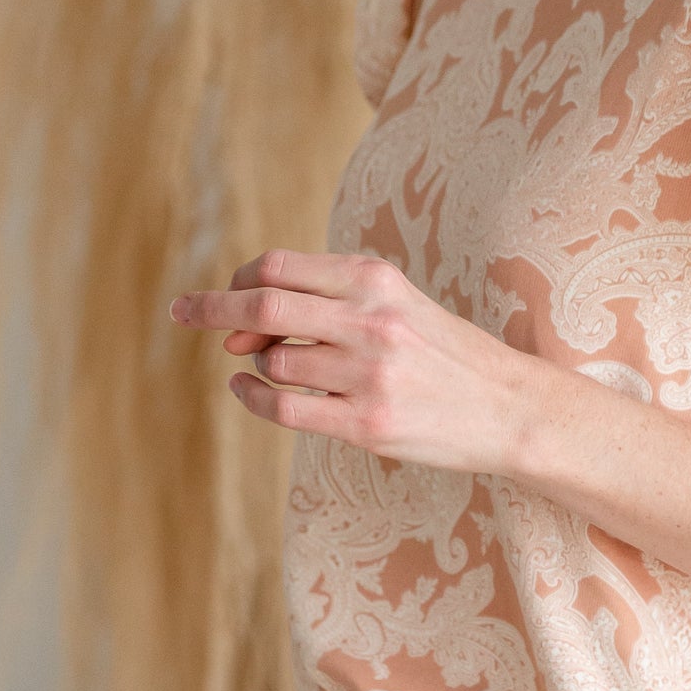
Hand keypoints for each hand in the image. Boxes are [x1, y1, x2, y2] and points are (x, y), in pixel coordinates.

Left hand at [167, 248, 539, 472]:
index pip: (278, 266)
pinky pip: (283, 409)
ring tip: (270, 368)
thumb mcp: (398, 302)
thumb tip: (240, 324)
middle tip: (181, 313)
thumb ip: (329, 301)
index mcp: (377, 280)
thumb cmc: (444, 353)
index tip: (222, 296)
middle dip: (211, 308)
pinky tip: (250, 392)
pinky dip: (252, 398)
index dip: (237, 279)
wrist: (509, 407)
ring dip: (257, 364)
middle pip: (262, 304)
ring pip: (272, 361)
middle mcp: (371, 321)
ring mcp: (369, 375)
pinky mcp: (367, 424)